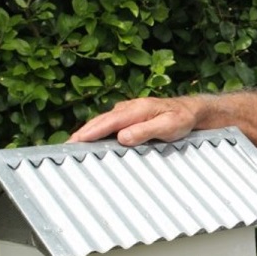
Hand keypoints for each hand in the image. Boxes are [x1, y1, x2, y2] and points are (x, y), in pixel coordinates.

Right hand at [67, 96, 201, 145]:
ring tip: (71, 146)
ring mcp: (127, 111)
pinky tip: (89, 140)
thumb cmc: (181, 118)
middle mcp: (129, 107)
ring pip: (103, 122)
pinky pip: (108, 123)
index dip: (92, 131)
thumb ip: (146, 130)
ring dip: (87, 132)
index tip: (76, 141)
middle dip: (82, 133)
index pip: (110, 122)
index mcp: (138, 109)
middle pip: (101, 121)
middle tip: (65, 148)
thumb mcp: (169, 126)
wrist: (191, 111)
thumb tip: (123, 136)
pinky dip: (96, 130)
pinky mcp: (128, 116)